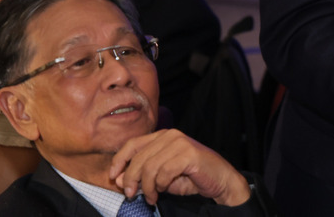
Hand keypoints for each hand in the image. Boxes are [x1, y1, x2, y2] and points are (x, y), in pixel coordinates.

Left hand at [108, 129, 250, 206]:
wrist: (220, 180)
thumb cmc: (191, 177)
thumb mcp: (161, 177)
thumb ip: (141, 175)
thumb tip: (119, 179)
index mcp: (163, 136)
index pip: (132, 144)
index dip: (119, 160)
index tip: (113, 177)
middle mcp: (171, 135)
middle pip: (138, 158)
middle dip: (131, 179)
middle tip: (132, 195)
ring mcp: (180, 143)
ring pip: (149, 167)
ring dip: (147, 187)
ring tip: (152, 197)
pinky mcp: (189, 153)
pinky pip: (164, 172)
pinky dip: (161, 185)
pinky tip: (164, 191)